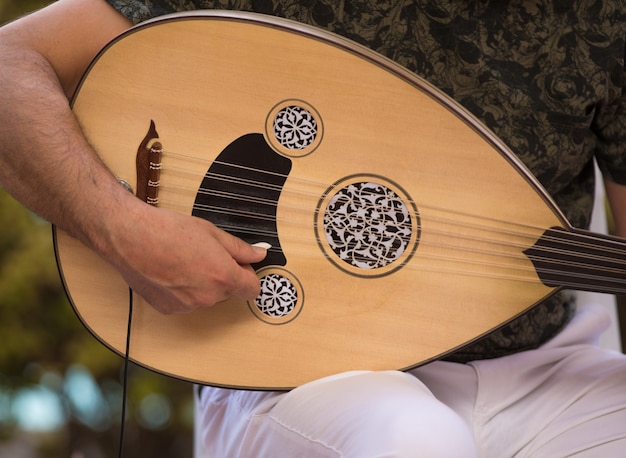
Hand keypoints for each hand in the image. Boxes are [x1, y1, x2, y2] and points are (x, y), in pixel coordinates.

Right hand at [104, 203, 267, 314]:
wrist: (130, 237)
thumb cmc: (168, 230)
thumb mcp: (211, 233)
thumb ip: (240, 248)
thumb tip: (259, 253)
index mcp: (223, 276)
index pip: (252, 289)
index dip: (248, 275)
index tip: (240, 265)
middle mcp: (208, 297)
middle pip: (228, 292)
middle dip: (223, 276)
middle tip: (205, 254)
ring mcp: (187, 306)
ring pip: (206, 297)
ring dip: (202, 284)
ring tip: (183, 260)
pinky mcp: (169, 310)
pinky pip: (186, 302)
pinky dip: (183, 290)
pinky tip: (170, 272)